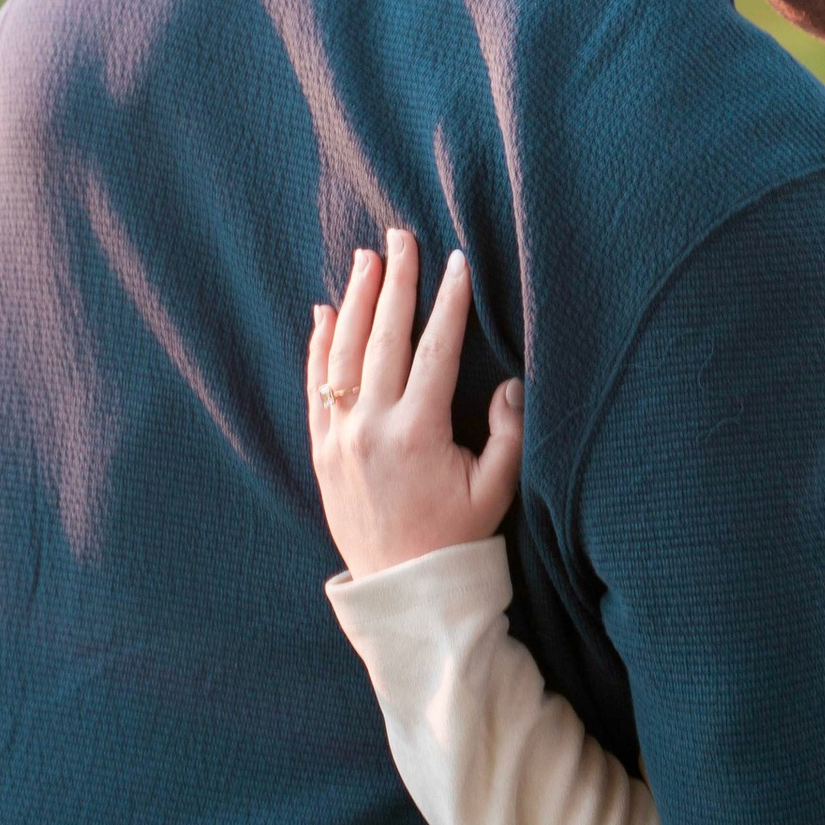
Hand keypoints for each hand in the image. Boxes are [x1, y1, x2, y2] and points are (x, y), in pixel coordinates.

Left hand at [307, 230, 524, 578]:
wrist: (399, 588)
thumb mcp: (495, 490)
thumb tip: (509, 383)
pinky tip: (327, 312)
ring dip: (357, 301)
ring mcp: (340, 438)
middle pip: (384, 338)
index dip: (448, 303)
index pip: (435, 350)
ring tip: (367, 259)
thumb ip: (507, 434)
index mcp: (418, 434)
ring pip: (344, 354)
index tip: (456, 263)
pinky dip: (320, 346)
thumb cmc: (455, 538)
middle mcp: (372, 428)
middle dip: (396, 282)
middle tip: (401, 237)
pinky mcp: (321, 450)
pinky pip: (316, 386)